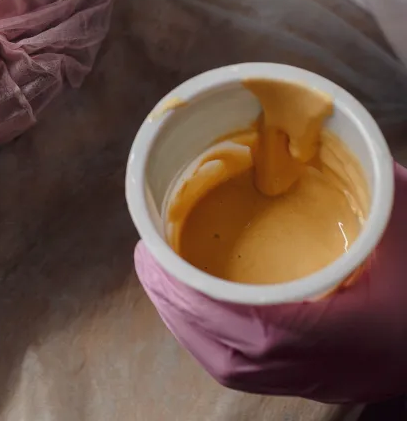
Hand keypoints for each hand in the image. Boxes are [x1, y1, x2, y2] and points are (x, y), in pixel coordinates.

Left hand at [135, 162, 406, 403]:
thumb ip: (371, 184)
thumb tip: (325, 128)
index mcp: (350, 332)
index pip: (260, 328)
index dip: (198, 300)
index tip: (157, 259)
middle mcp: (330, 368)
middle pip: (232, 354)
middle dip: (177, 308)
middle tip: (144, 259)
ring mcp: (326, 383)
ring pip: (234, 371)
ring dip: (186, 327)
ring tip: (159, 281)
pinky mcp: (323, 386)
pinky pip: (248, 379)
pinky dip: (210, 346)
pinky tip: (196, 315)